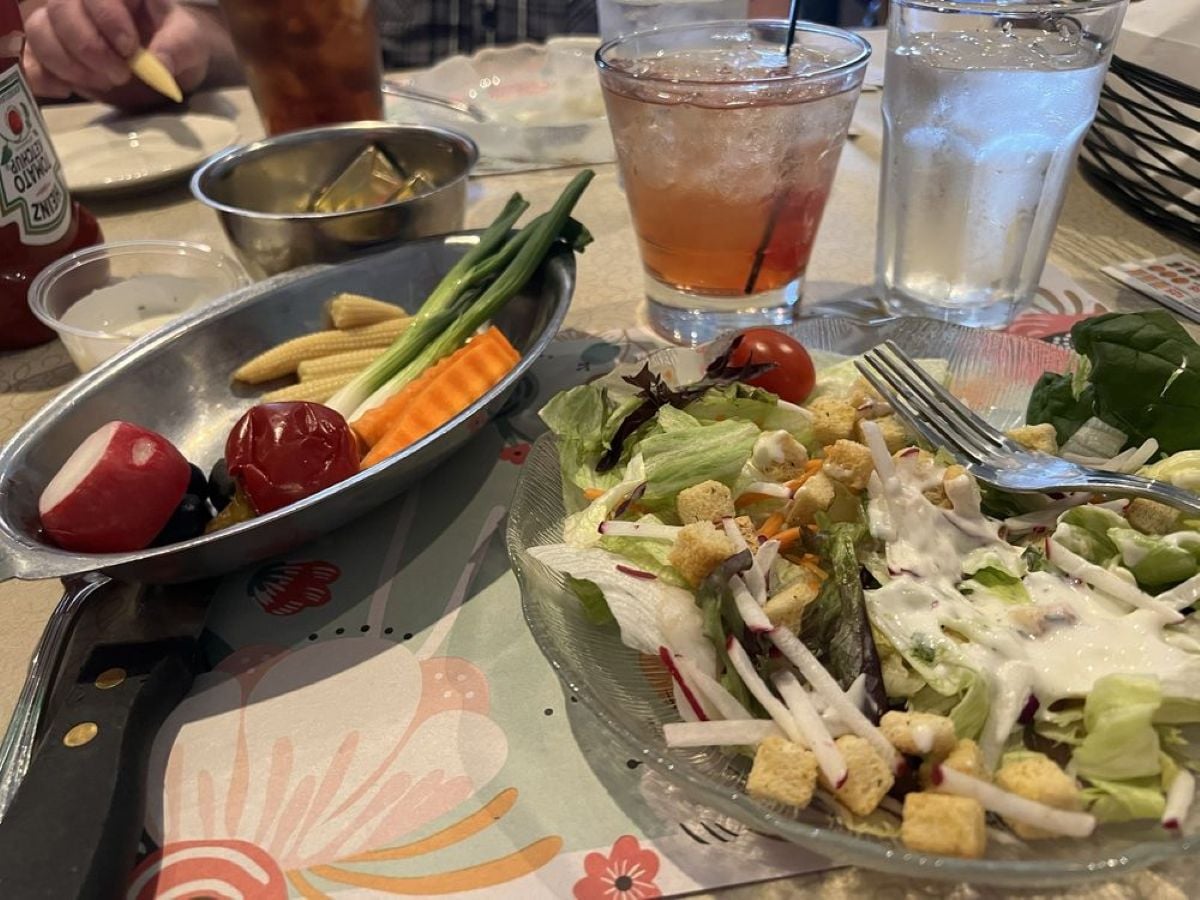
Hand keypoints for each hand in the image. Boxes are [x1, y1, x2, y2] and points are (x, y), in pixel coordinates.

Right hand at [22, 0, 212, 102]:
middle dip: (87, 46)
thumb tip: (160, 64)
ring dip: (66, 63)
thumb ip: (178, 48)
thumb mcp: (190, 43)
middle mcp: (82, 0)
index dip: (106, 17)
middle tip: (119, 75)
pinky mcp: (54, 53)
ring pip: (39, 30)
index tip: (130, 50)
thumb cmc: (177, 43)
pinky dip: (42, 77)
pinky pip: (30, 58)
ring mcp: (63, 25)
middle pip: (60, 9)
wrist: (169, 64)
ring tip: (103, 84)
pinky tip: (66, 92)